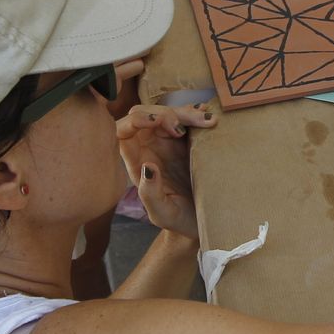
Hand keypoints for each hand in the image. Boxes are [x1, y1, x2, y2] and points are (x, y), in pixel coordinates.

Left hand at [116, 103, 215, 239]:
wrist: (201, 221)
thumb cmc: (178, 220)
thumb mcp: (163, 213)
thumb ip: (150, 194)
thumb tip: (147, 167)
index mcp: (137, 161)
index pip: (123, 131)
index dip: (136, 120)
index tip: (157, 122)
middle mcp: (150, 147)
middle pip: (148, 115)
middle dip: (167, 112)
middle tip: (188, 125)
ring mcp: (169, 142)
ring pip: (170, 113)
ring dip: (187, 112)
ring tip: (209, 122)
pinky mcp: (188, 140)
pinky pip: (188, 119)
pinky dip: (198, 113)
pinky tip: (210, 117)